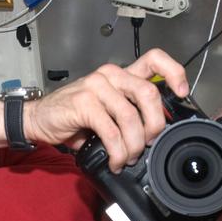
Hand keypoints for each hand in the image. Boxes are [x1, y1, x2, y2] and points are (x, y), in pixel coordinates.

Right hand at [25, 49, 188, 171]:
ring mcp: (96, 87)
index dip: (173, 73)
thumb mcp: (106, 110)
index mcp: (119, 75)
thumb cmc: (73, 116)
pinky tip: (115, 161)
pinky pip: (111, 131)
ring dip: (134, 145)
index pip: (154, 59)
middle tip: (148, 143)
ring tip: (127, 158)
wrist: (39, 119)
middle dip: (155, 125)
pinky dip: (117, 152)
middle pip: (149, 93)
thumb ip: (129, 113)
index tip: (182, 92)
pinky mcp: (84, 103)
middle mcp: (110, 75)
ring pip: (131, 117)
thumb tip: (153, 137)